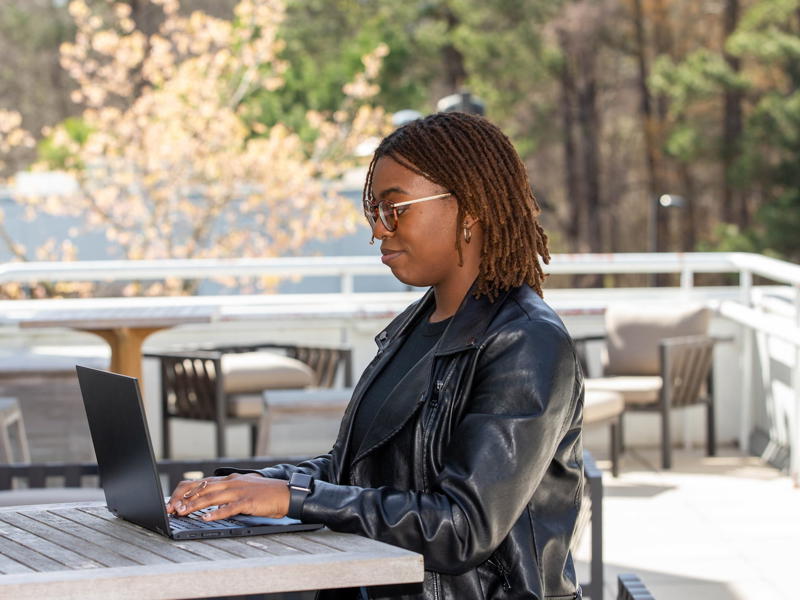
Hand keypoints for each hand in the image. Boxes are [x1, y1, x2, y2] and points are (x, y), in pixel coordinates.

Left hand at [165, 473, 289, 520]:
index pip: (202, 483)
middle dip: (185, 499)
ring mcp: (240, 491)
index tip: (173, 502)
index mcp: (230, 480)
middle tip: (171, 508)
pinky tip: (206, 517)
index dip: (186, 492)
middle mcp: (232, 483)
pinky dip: (216, 513)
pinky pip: (229, 508)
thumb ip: (227, 492)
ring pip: (212, 497)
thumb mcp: (243, 488)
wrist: (286, 493)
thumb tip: (208, 501)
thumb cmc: (264, 494)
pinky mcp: (248, 501)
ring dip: (195, 505)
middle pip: (203, 489)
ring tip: (182, 512)